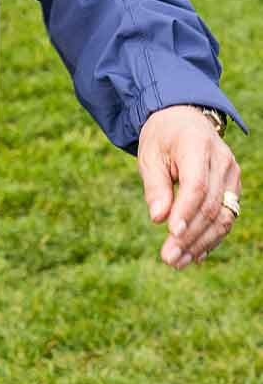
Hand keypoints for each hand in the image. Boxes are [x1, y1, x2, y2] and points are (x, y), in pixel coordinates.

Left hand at [138, 105, 240, 268]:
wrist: (185, 122)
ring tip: (177, 262)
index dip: (185, 212)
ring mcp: (232, 175)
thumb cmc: (163, 139)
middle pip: (210, 205)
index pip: (196, 184)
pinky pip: (226, 218)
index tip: (171, 234)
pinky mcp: (233, 189)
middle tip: (168, 258)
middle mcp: (222, 160)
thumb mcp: (150, 156)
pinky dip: (210, 239)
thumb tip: (158, 219)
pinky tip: (194, 255)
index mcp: (197, 144)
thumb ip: (155, 186)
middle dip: (189, 236)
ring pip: (222, 217)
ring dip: (201, 243)